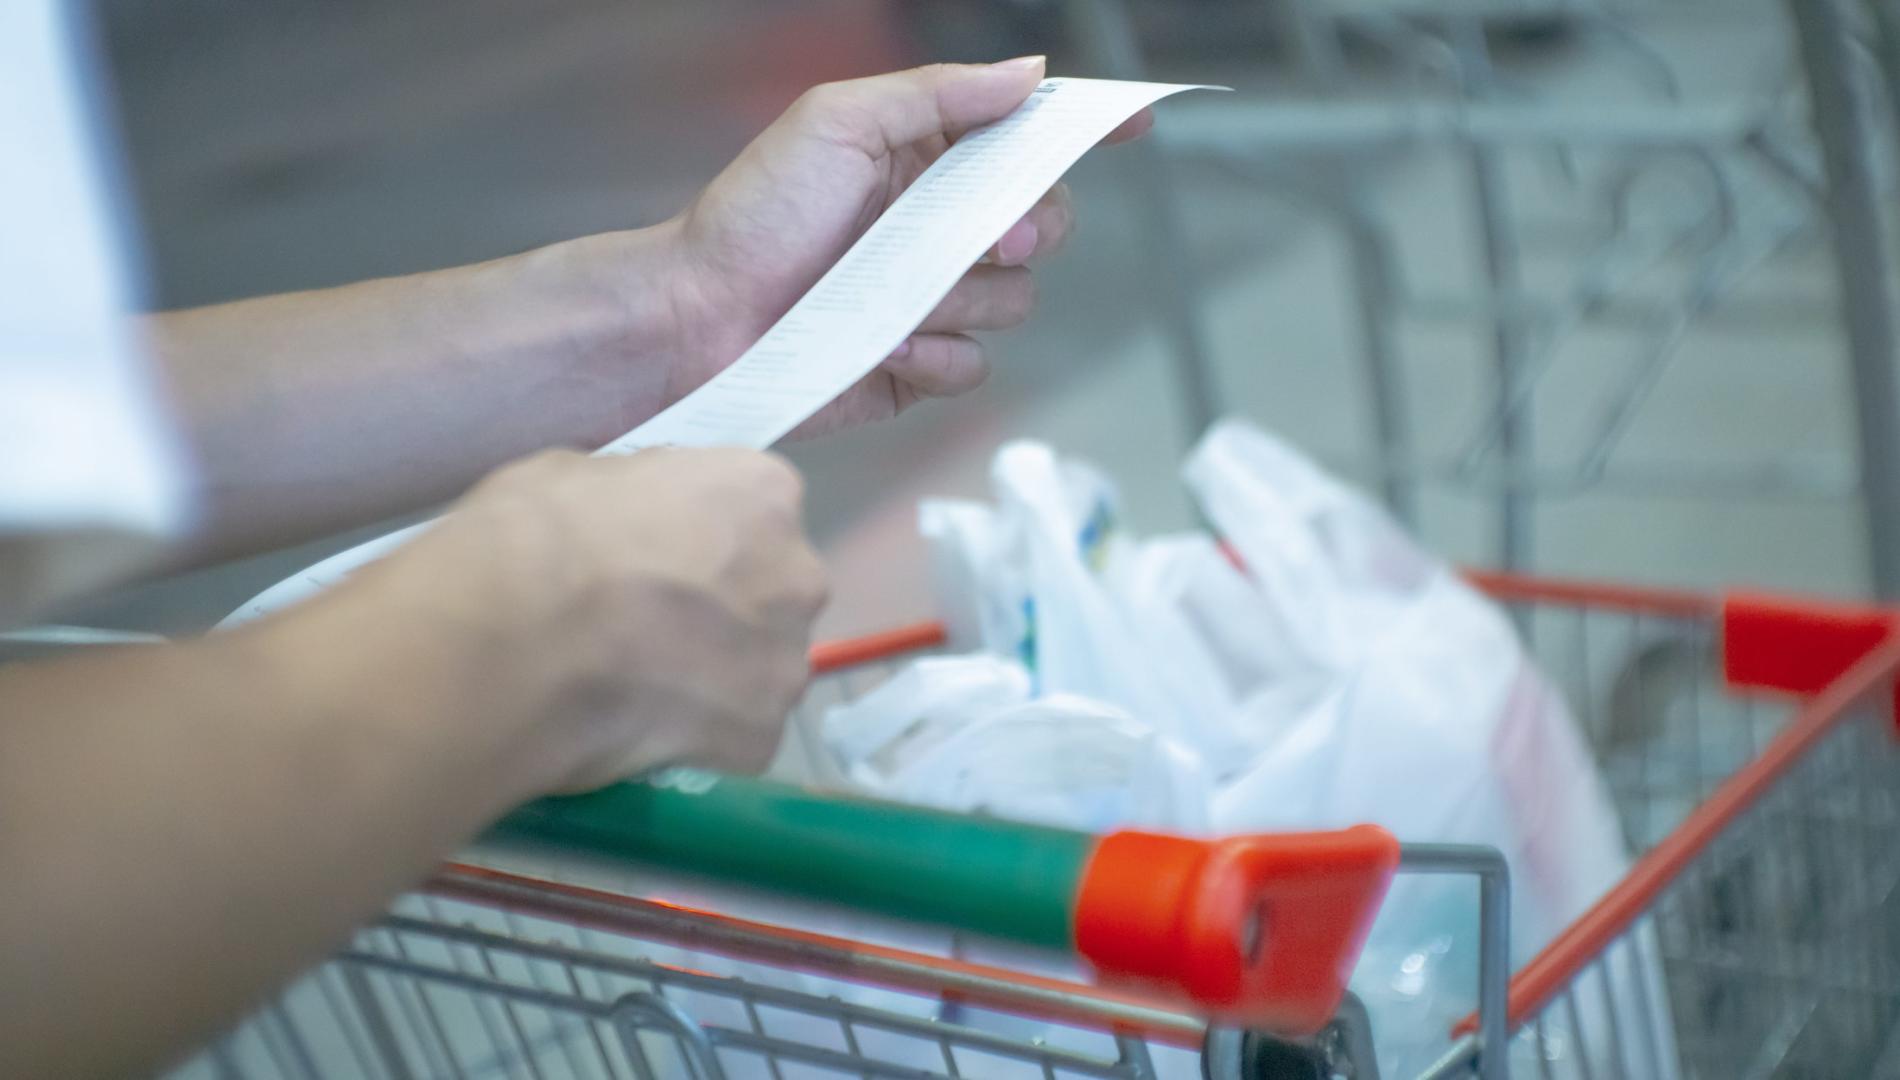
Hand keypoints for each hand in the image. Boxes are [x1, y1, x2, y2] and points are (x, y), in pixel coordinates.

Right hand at [385, 448, 827, 793]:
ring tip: (642, 690)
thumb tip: (635, 517)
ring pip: (761, 670)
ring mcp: (786, 660)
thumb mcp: (576, 474)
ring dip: (717, 679)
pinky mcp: (761, 737)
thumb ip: (636, 494)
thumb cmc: (536, 539)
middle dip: (724, 612)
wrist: (511, 643)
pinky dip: (698, 740)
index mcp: (761, 492)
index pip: (754, 512)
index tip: (659, 561)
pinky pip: (736, 738)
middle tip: (652, 629)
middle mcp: (796, 573)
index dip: (702, 540)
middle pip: (772, 594)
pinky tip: (641, 732)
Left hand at [656, 59, 1152, 435]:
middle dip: (1027, 229)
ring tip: (890, 296)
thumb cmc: (753, 215)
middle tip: (984, 235)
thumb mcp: (839, 122)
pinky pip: (971, 366)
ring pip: (1015, 301)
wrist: (698, 319)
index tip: (1129, 124)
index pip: (1024, 142)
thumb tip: (1029, 72)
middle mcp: (938, 231)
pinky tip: (884, 346)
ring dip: (961, 298)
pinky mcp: (916, 369)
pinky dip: (933, 357)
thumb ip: (938, 94)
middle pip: (1045, 225)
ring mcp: (931, 302)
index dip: (1078, 133)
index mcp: (926, 163)